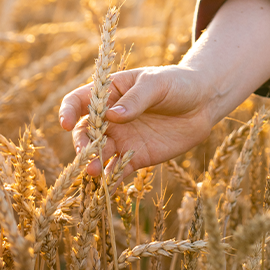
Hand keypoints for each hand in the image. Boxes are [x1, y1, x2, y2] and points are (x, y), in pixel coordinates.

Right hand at [59, 65, 215, 177]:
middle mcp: (110, 118)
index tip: (65, 122)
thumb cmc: (177, 84)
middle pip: (85, 132)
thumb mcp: (157, 84)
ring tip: (94, 170)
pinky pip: (118, 170)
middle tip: (85, 152)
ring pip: (99, 154)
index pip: (80, 101)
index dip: (68, 111)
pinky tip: (108, 186)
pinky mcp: (136, 157)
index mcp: (110, 93)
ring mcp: (122, 138)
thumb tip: (113, 116)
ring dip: (93, 163)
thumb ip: (136, 99)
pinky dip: (111, 179)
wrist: (203, 103)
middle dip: (81, 142)